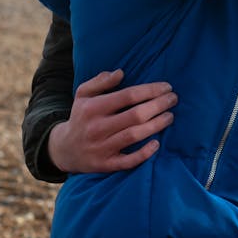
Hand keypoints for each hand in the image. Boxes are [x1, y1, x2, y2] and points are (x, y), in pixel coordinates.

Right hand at [47, 70, 177, 173]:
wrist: (64, 149)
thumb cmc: (81, 116)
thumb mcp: (83, 94)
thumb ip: (101, 81)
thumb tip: (121, 73)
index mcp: (93, 108)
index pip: (128, 96)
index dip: (150, 90)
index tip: (167, 87)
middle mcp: (97, 128)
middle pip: (135, 115)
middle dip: (159, 105)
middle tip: (173, 99)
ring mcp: (101, 148)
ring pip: (134, 135)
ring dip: (156, 125)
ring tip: (170, 116)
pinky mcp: (105, 165)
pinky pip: (127, 161)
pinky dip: (144, 154)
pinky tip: (157, 144)